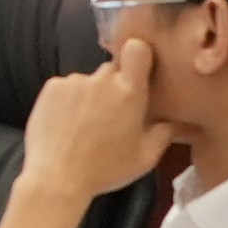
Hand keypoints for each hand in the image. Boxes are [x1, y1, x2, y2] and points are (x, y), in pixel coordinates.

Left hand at [15, 45, 174, 211]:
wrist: (56, 178)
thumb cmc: (105, 169)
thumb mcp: (145, 157)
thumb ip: (164, 133)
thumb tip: (176, 120)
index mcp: (129, 91)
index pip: (137, 49)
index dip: (137, 56)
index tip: (136, 72)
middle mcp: (102, 80)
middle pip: (111, 71)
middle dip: (113, 87)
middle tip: (109, 115)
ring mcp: (74, 82)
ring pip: (87, 81)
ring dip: (88, 96)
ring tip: (82, 126)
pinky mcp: (51, 88)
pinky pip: (64, 88)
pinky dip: (66, 101)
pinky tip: (64, 124)